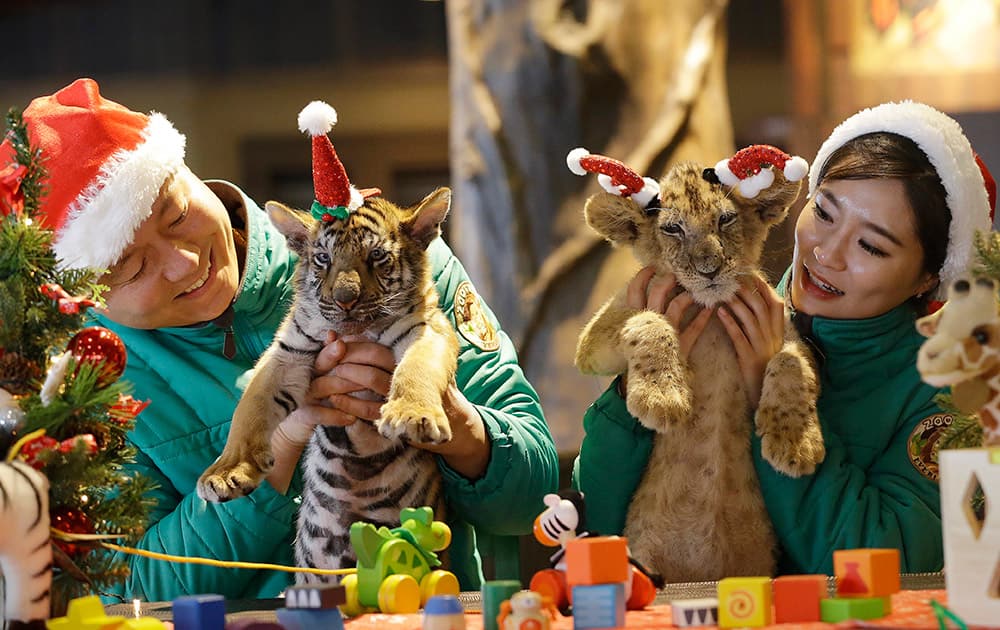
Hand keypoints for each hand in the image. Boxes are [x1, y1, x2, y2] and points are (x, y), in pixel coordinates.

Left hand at [294, 332, 490, 478]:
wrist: (443, 424)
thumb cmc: (409, 391)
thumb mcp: (392, 367)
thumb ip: (360, 353)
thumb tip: (330, 335)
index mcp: (406, 356)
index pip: (374, 344)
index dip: (349, 344)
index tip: (332, 345)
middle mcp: (407, 371)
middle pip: (371, 357)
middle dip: (343, 359)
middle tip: (323, 363)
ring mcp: (404, 393)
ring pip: (370, 379)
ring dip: (343, 379)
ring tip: (325, 380)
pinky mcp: (398, 415)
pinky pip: (369, 408)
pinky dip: (348, 404)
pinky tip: (334, 401)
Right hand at [619, 267, 713, 392]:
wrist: (646, 383)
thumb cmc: (641, 352)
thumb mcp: (636, 331)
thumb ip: (640, 312)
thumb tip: (647, 291)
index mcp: (636, 317)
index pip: (635, 290)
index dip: (642, 276)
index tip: (651, 267)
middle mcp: (650, 321)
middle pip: (657, 290)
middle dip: (669, 279)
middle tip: (678, 275)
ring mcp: (665, 332)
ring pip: (677, 304)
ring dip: (689, 294)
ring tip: (696, 291)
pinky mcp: (679, 345)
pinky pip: (695, 328)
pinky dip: (704, 318)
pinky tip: (710, 311)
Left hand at [717, 276, 784, 406]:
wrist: (763, 392)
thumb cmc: (763, 365)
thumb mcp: (768, 343)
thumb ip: (764, 324)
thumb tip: (752, 301)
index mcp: (779, 331)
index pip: (775, 303)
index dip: (763, 287)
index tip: (750, 273)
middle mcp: (773, 336)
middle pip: (761, 307)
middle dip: (747, 290)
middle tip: (732, 279)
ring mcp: (762, 346)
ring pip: (751, 318)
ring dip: (737, 303)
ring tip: (723, 292)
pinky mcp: (749, 357)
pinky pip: (739, 336)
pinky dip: (730, 323)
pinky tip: (720, 312)